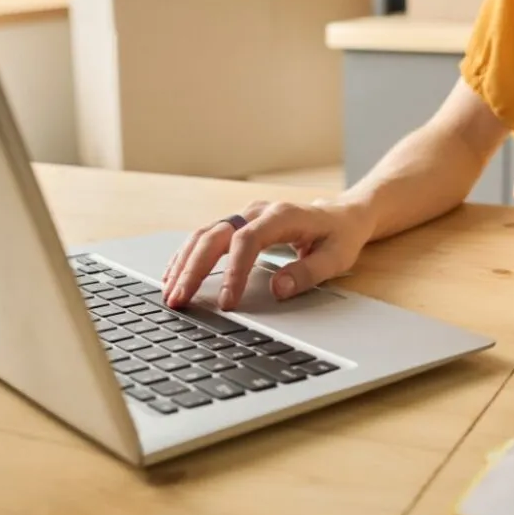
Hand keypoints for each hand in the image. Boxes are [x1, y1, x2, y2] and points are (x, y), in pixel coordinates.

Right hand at [162, 199, 374, 310]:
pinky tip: (174, 275)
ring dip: (184, 263)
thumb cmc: (340, 237)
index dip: (234, 271)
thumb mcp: (337, 258)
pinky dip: (188, 256)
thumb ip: (308, 273)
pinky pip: (206, 236)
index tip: (227, 303)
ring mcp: (245, 215)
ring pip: (205, 234)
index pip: (248, 240)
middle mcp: (258, 212)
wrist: (343, 215)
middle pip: (216, 235)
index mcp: (283, 216)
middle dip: (195, 268)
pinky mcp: (238, 224)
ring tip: (171, 293)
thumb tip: (278, 288)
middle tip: (180, 300)